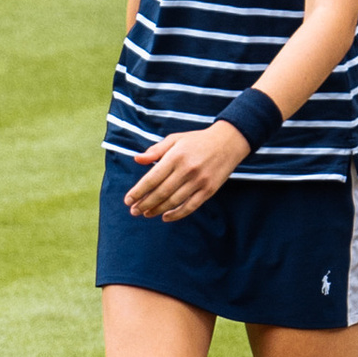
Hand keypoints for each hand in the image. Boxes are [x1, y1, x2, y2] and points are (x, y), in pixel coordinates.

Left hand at [123, 122, 244, 218]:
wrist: (229, 142)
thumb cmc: (197, 140)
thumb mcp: (175, 139)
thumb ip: (156, 150)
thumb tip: (137, 159)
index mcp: (176, 156)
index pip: (152, 178)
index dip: (138, 191)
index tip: (128, 200)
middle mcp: (187, 169)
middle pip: (161, 192)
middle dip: (145, 204)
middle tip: (133, 211)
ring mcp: (199, 181)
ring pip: (174, 201)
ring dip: (157, 210)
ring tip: (146, 214)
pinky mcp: (209, 190)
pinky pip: (190, 206)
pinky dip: (177, 214)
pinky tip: (165, 217)